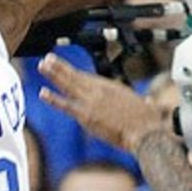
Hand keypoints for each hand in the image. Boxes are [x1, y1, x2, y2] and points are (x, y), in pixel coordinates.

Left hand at [38, 54, 171, 153]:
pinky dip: (54, 99)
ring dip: (53, 75)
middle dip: (60, 66)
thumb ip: (144, 102)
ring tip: (42, 66)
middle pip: (75, 76)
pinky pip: (66, 105)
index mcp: (112, 87)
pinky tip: (43, 93)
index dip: (75, 72)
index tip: (65, 67)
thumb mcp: (146, 105)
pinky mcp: (87, 116)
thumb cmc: (147, 121)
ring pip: (68, 85)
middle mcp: (99, 91)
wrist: (144, 132)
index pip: (88, 78)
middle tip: (47, 58)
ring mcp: (91, 102)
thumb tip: (149, 102)